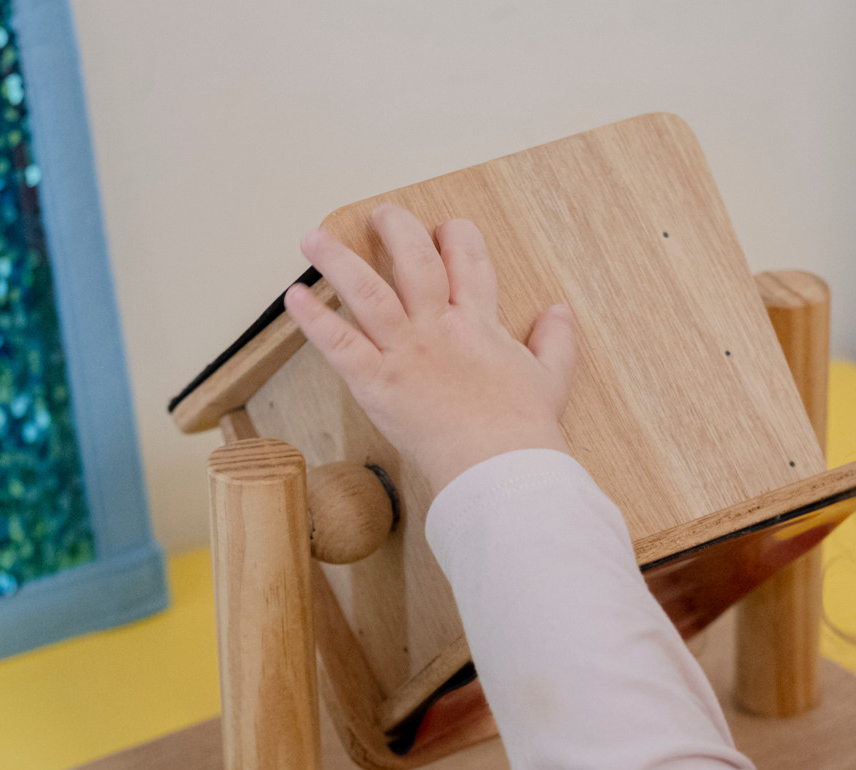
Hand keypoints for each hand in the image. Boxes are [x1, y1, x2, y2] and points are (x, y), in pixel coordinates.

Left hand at [285, 204, 576, 495]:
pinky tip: (296, 297)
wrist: (502, 468)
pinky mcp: (378, 384)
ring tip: (314, 238)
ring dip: (338, 262)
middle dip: (398, 230)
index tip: (448, 227)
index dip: (457, 237)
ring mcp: (406, 353)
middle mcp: (439, 328)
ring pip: (368, 293)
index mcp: (480, 324)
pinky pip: (340, 344)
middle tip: (382, 215)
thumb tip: (559, 311)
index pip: (469, 262)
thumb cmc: (525, 431)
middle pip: (415, 262)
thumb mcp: (552, 379)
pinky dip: (315, 320)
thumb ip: (555, 340)